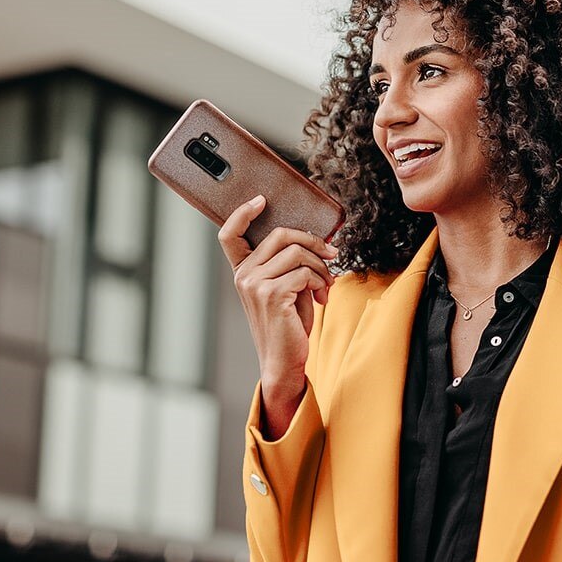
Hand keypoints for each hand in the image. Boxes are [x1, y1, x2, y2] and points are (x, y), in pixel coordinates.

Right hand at [218, 196, 337, 424]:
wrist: (284, 361)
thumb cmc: (288, 325)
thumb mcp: (286, 288)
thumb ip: (290, 264)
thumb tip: (318, 242)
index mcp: (243, 271)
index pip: (229, 234)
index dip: (243, 213)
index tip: (262, 200)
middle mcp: (243, 275)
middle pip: (280, 234)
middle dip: (313, 242)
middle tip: (332, 255)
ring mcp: (254, 284)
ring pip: (297, 252)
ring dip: (321, 266)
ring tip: (327, 284)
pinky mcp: (271, 295)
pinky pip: (304, 272)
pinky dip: (320, 281)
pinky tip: (321, 297)